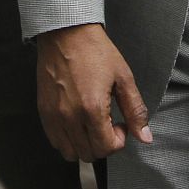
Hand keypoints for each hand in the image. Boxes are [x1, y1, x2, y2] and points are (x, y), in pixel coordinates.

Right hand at [35, 23, 151, 161]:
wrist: (66, 33)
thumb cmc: (95, 51)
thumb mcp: (123, 77)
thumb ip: (135, 110)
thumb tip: (144, 136)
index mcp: (92, 108)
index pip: (106, 148)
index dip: (119, 140)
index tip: (121, 125)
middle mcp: (70, 116)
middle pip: (89, 154)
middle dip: (104, 144)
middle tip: (108, 124)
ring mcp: (54, 116)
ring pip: (70, 152)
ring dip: (85, 145)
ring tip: (92, 125)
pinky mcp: (43, 112)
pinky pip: (55, 141)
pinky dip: (68, 139)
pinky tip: (77, 122)